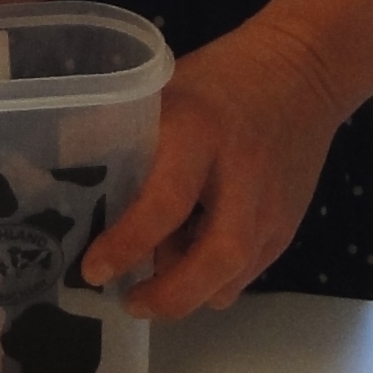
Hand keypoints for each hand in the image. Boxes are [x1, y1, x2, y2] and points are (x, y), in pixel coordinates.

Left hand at [83, 13, 347, 316]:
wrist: (306, 70)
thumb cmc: (221, 78)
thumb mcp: (164, 92)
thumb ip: (123, 136)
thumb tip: (66, 181)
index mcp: (201, 133)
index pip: (165, 202)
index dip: (127, 243)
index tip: (94, 270)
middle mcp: (243, 177)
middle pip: (217, 257)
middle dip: (170, 295)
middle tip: (131, 302)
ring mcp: (273, 206)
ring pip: (234, 277)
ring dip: (191, 290)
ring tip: (157, 279)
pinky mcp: (289, 224)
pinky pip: (250, 272)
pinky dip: (215, 279)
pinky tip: (192, 259)